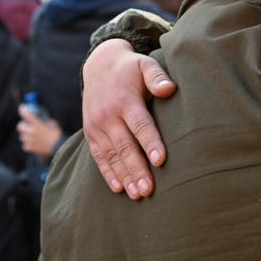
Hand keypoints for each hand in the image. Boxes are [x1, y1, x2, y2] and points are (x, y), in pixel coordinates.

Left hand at [17, 106, 63, 156]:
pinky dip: (28, 144)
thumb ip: (45, 120)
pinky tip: (34, 144)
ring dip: (26, 135)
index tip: (22, 108)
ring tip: (33, 137)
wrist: (58, 148)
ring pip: (22, 136)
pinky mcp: (29, 148)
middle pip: (20, 126)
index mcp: (36, 124)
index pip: (25, 114)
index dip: (22, 109)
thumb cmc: (57, 135)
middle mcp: (31, 131)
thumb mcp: (53, 124)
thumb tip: (42, 119)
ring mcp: (29, 140)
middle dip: (23, 125)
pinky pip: (25, 145)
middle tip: (27, 126)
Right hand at [82, 38, 176, 199]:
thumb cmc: (130, 68)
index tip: (160, 160)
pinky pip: (99, 157)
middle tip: (149, 190)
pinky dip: (108, 173)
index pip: (139, 124)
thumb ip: (157, 76)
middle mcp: (108, 115)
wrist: (98, 66)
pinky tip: (119, 189)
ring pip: (112, 156)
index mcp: (124, 100)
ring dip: (124, 176)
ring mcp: (96, 126)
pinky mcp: (91, 133)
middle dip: (137, 169)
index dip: (150, 142)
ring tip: (138, 195)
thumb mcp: (144, 64)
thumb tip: (170, 88)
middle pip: (125, 146)